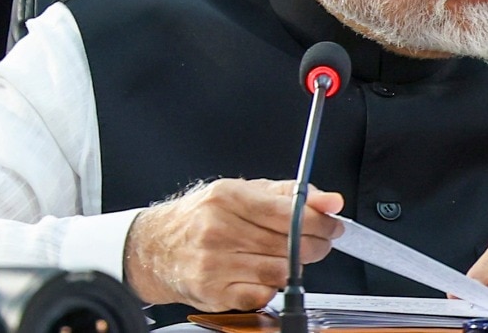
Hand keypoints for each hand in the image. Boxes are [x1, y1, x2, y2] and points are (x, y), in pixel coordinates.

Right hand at [123, 178, 343, 310]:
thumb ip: (291, 194)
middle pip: (289, 245)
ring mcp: (213, 263)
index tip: (333, 225)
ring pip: (280, 272)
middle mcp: (218, 229)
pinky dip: (272, 287)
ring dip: (295, 267)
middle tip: (319, 241)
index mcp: (228, 197)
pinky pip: (261, 295)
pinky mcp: (213, 291)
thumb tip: (331, 201)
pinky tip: (265, 274)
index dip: (320, 221)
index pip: (289, 212)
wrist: (155, 247)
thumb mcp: (243, 191)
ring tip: (290, 257)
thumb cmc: (202, 217)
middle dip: (315, 244)